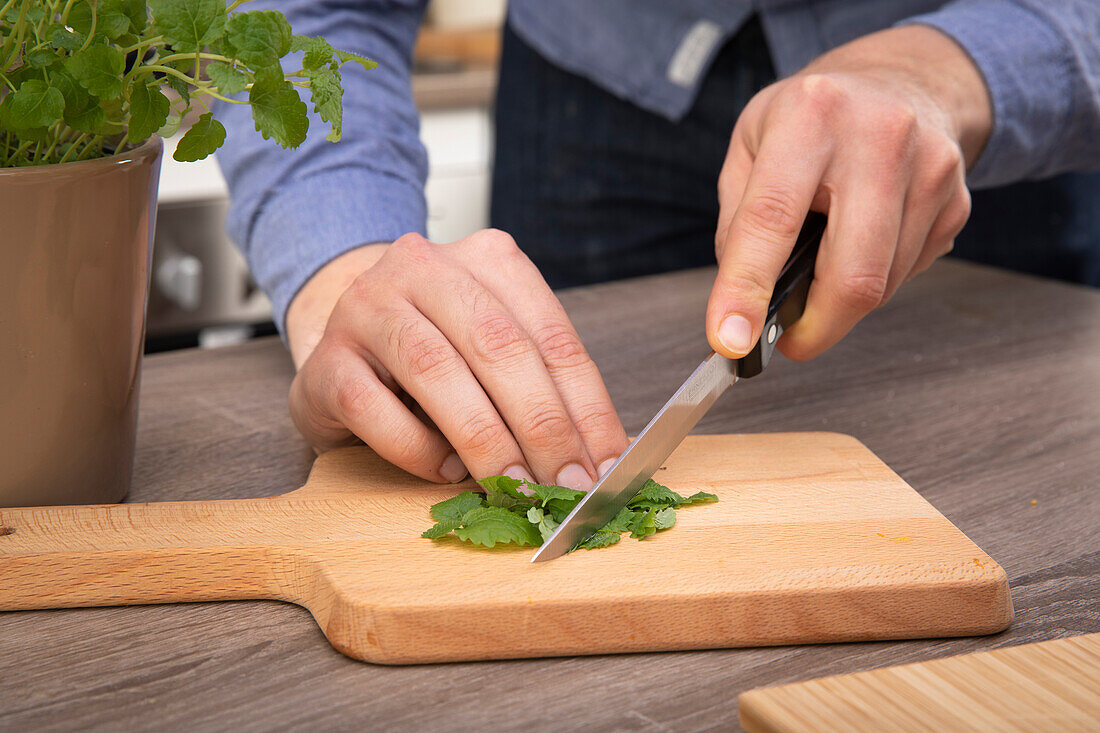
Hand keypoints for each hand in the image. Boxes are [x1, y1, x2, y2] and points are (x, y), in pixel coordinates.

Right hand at [285, 230, 628, 488]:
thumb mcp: (496, 354)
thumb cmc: (437, 354)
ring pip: (436, 372)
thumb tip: (597, 458)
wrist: (344, 344)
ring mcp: (367, 308)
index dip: (586, 407)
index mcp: (487, 258)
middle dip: (542, 426)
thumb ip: (542, 389)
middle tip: (565, 486)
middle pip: (498, 346)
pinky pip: (374, 409)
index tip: (605, 466)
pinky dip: (419, 450)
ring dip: (486, 440)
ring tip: (515, 487)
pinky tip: (448, 471)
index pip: (551, 336)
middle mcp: (425, 268)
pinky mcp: (325, 361)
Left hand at [709, 25, 992, 360]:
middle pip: (852, 274)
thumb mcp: (750, 147)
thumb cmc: (811, 120)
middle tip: (787, 341)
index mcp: (811, 116)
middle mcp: (880, 137)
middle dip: (814, 328)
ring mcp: (931, 170)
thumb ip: (737, 223)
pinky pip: (906, 274)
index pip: (772, 220)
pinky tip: (860, 243)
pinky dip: (874, 280)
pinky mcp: (958, 202)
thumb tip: (740, 305)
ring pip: (882, 285)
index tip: (730, 341)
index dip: (746, 289)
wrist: (902, 81)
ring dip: (840, 302)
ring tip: (821, 265)